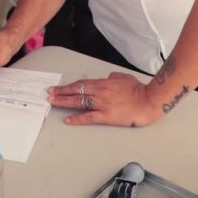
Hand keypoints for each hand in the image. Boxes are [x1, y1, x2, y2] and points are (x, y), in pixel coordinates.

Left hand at [48, 72, 162, 126]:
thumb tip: (108, 77)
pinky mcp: (106, 116)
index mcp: (103, 83)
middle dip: (60, 93)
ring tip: (53, 103)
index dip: (67, 87)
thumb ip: (113, 77)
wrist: (148, 100)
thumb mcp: (123, 77)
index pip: (80, 84)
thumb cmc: (138, 89)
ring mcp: (101, 104)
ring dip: (64, 102)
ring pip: (78, 102)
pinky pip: (88, 117)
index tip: (58, 88)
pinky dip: (77, 119)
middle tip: (49, 94)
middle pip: (75, 91)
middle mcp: (99, 92)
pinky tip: (68, 120)